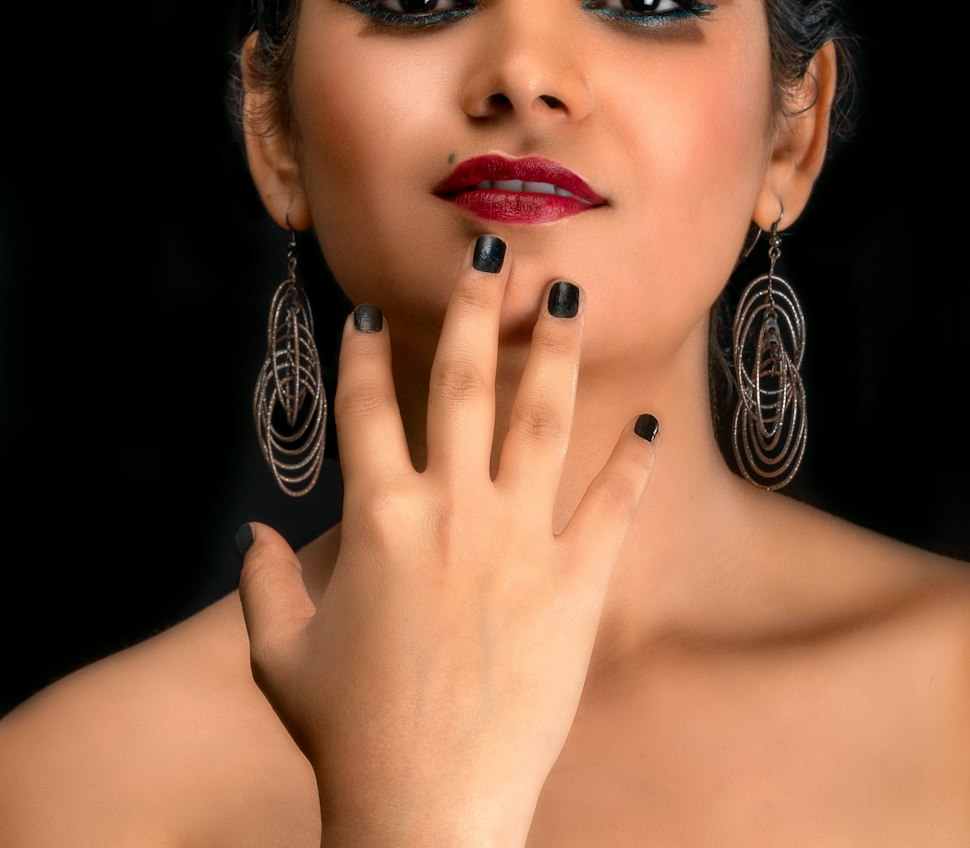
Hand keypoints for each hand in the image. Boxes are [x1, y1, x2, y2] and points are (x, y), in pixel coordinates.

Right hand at [237, 235, 658, 847]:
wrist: (427, 810)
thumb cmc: (346, 735)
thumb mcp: (281, 657)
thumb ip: (263, 584)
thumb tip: (252, 533)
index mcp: (375, 519)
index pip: (366, 408)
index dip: (364, 351)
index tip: (372, 307)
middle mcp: (449, 511)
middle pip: (462, 382)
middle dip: (474, 304)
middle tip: (493, 248)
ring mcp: (518, 541)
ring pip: (541, 418)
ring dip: (554, 350)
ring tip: (568, 296)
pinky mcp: (576, 583)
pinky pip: (611, 506)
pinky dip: (631, 462)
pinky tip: (648, 424)